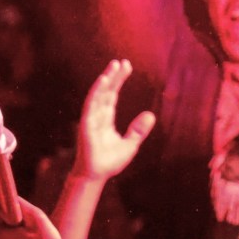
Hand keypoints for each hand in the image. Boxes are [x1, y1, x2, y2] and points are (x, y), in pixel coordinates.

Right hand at [76, 59, 156, 182]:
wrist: (97, 175)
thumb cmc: (110, 161)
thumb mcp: (130, 144)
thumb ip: (138, 130)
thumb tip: (151, 115)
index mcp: (106, 119)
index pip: (112, 95)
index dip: (118, 81)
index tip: (126, 67)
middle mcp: (97, 116)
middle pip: (106, 91)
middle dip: (113, 77)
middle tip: (121, 62)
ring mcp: (91, 119)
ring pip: (98, 94)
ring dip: (106, 79)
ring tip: (114, 66)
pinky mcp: (87, 124)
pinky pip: (91, 105)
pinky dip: (97, 92)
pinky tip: (103, 81)